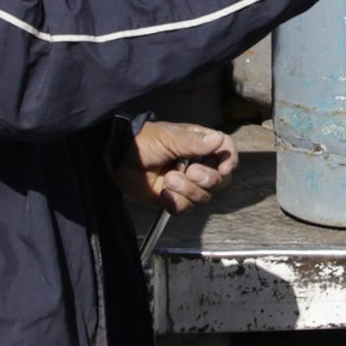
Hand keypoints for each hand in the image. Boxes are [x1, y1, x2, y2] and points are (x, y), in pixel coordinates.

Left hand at [115, 121, 238, 212]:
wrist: (116, 160)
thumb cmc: (141, 142)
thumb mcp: (167, 137)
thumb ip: (193, 141)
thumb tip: (218, 139)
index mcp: (199, 144)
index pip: (226, 151)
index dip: (229, 161)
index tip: (223, 168)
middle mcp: (197, 164)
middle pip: (220, 179)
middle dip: (207, 179)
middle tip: (190, 172)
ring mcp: (186, 183)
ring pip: (204, 196)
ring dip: (188, 190)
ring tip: (168, 180)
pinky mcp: (173, 199)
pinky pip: (186, 208)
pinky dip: (176, 203)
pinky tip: (163, 194)